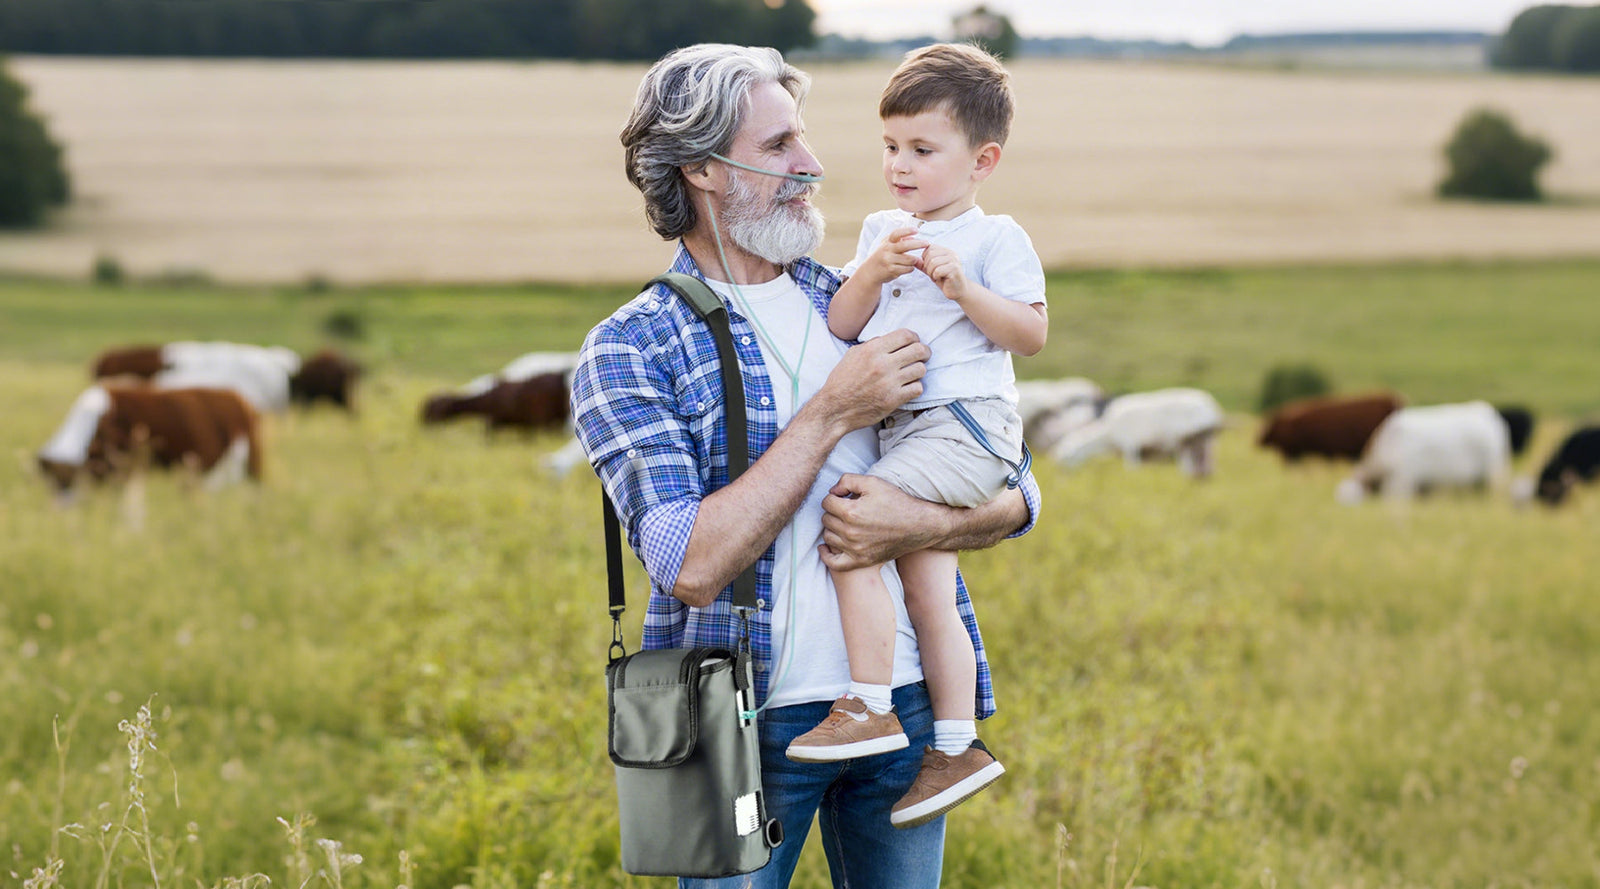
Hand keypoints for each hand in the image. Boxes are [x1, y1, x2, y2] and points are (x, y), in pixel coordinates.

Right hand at [811, 329, 927, 433]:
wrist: (835, 408)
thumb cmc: (842, 382)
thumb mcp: (852, 355)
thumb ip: (872, 344)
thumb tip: (891, 340)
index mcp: (872, 350)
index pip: (906, 335)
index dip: (914, 338)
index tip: (914, 342)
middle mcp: (882, 364)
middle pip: (918, 350)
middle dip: (924, 352)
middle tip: (922, 356)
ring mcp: (889, 383)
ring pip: (921, 369)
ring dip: (918, 371)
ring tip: (912, 374)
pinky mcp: (893, 399)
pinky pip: (918, 388)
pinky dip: (915, 388)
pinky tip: (907, 388)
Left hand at [818, 474, 944, 569]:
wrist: (918, 525)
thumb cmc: (897, 502)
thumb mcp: (873, 482)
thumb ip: (847, 481)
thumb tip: (832, 492)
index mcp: (851, 512)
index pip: (827, 502)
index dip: (835, 496)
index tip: (845, 497)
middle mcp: (850, 532)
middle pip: (826, 519)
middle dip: (834, 511)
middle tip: (848, 509)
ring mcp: (855, 549)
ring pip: (828, 537)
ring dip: (833, 528)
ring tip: (846, 523)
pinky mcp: (861, 561)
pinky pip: (833, 563)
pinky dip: (826, 555)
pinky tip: (825, 547)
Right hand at [859, 227, 925, 286]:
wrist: (870, 272)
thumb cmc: (882, 256)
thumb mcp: (887, 245)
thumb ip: (899, 240)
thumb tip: (913, 237)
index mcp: (887, 242)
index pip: (896, 234)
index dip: (907, 231)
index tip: (916, 230)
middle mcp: (887, 250)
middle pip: (905, 246)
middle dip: (918, 244)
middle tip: (927, 243)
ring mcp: (889, 261)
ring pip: (909, 259)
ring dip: (915, 260)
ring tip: (916, 260)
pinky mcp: (892, 271)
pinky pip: (908, 269)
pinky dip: (911, 268)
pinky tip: (909, 267)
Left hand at [917, 244, 968, 300]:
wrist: (958, 291)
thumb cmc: (945, 280)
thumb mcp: (932, 271)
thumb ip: (923, 265)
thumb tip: (912, 260)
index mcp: (946, 251)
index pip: (929, 248)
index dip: (925, 259)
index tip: (931, 268)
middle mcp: (951, 253)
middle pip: (930, 254)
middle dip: (927, 267)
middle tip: (934, 274)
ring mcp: (954, 260)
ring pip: (933, 262)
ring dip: (931, 272)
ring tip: (937, 277)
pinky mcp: (955, 269)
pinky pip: (938, 270)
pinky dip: (936, 277)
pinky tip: (942, 279)